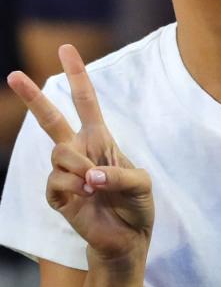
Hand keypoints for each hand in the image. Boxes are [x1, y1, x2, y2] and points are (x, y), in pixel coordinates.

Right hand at [7, 45, 152, 264]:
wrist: (127, 237)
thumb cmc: (137, 206)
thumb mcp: (141, 185)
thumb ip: (119, 175)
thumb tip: (90, 175)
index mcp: (100, 140)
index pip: (86, 103)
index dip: (77, 76)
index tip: (66, 49)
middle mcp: (79, 151)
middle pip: (50, 119)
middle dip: (33, 97)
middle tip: (14, 75)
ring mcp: (65, 172)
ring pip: (59, 154)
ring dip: (80, 168)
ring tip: (96, 185)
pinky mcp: (56, 194)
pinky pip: (56, 181)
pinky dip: (74, 188)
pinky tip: (86, 197)